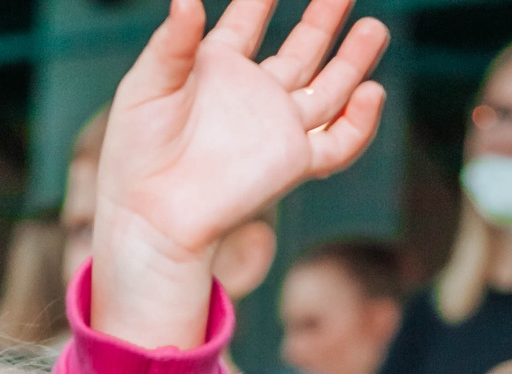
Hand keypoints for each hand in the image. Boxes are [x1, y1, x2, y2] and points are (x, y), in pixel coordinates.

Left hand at [92, 0, 386, 349]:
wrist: (151, 216)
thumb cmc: (137, 155)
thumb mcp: (148, 86)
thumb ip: (173, 43)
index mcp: (215, 69)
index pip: (248, 21)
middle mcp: (252, 95)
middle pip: (301, 50)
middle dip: (324, 19)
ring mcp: (276, 129)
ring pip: (329, 89)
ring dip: (354, 60)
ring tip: (374, 29)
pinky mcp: (293, 163)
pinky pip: (339, 143)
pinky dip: (360, 121)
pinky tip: (371, 92)